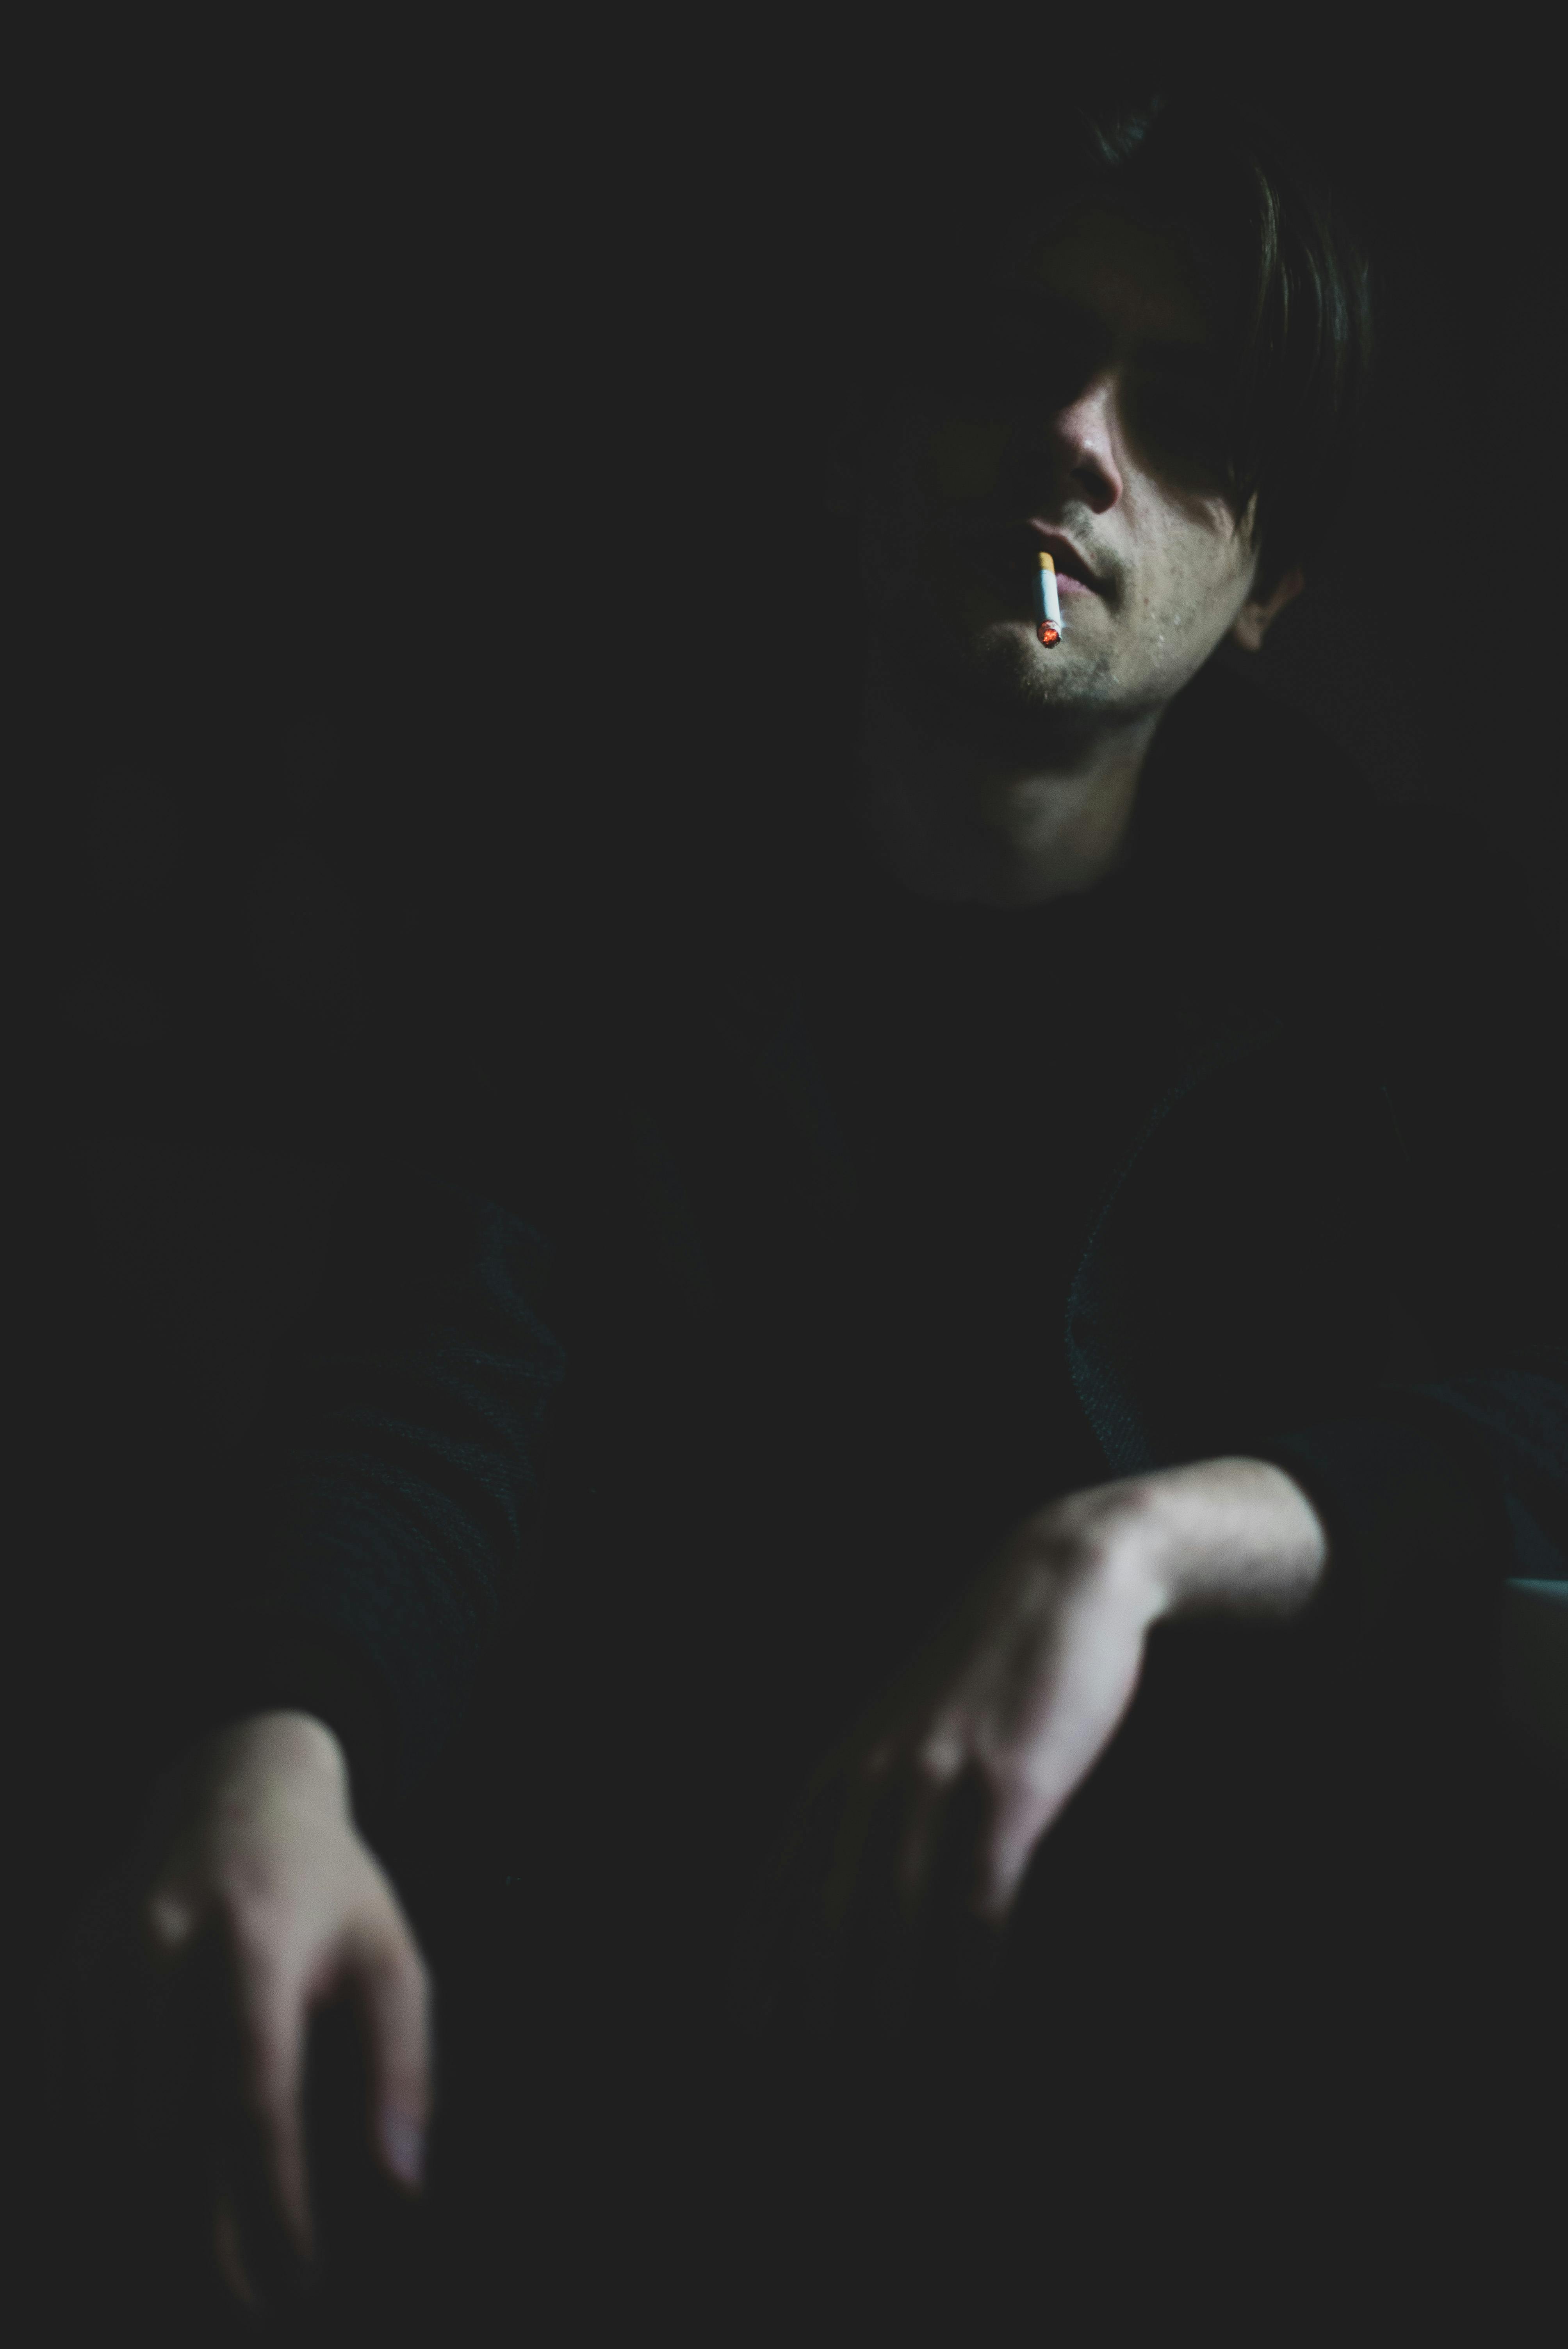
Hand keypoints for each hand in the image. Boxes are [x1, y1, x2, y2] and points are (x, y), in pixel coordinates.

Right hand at [60, 1711, 432, 2318]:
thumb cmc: (328, 1887)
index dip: (269, 2202)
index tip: (292, 2277)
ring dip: (139, 2217)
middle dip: (196, 2238)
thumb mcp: (388, 1952)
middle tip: (241, 2299)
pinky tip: (133, 2212)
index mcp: (256, 1941)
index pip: (251, 2099)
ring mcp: (101, 1963)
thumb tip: (405, 2182)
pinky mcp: (65, 1978)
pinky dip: (92, 2169)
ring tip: (191, 2272)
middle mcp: (165, 1949)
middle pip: (162, 2133)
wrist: (235, 1786)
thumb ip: (402, 2063)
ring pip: (102, 2130)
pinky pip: (65, 2101)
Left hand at [731, 1459, 1325, 2040]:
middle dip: (818, 2004)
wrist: (1059, 1583)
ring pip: (894, 1919)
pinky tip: (966, 2018)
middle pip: (827, 1917)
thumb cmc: (988, 1666)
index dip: (762, 1963)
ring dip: (888, 2003)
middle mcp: (874, 1777)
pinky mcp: (1008, 1788)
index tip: (749, 2034)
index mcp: (844, 1767)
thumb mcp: (906, 1724)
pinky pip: (977, 1902)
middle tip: (820, 2079)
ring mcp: (939, 1782)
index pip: (782, 1884)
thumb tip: (846, 1874)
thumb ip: (872, 1789)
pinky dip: (966, 1970)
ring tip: (888, 2071)